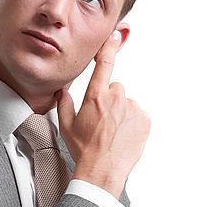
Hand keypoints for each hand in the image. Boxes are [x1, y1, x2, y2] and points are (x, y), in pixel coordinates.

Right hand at [56, 26, 150, 198]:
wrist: (102, 171)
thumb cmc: (84, 151)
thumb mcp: (66, 126)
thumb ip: (64, 104)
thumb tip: (62, 93)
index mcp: (96, 96)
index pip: (105, 63)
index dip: (110, 46)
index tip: (115, 34)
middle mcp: (116, 98)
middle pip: (115, 90)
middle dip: (109, 102)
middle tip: (101, 122)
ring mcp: (133, 109)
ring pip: (127, 104)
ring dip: (122, 114)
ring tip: (112, 134)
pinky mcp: (145, 120)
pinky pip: (139, 116)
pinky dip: (133, 124)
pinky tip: (123, 137)